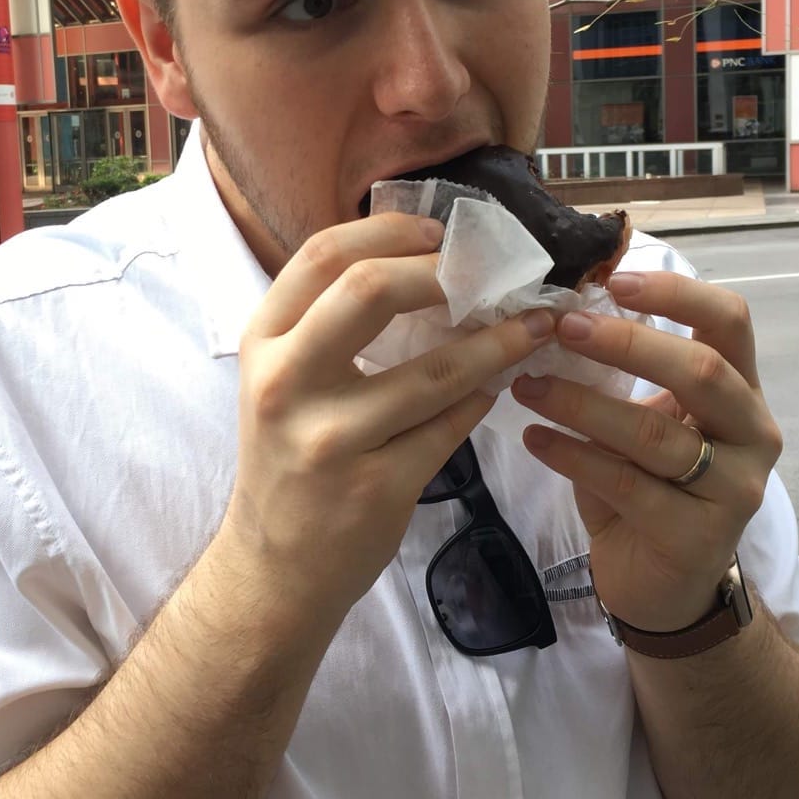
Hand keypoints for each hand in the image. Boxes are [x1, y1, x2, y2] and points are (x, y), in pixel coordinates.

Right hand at [220, 213, 557, 626]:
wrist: (275, 568)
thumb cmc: (289, 457)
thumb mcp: (285, 381)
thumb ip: (330, 324)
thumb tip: (425, 262)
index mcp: (264, 343)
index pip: (323, 256)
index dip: (389, 230)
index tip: (440, 232)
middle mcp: (286, 384)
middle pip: (369, 291)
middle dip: (444, 272)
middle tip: (491, 273)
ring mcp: (330, 439)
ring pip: (434, 370)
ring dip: (497, 341)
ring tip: (534, 324)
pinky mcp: (375, 488)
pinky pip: (449, 428)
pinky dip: (483, 398)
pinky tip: (501, 385)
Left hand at [511, 270, 782, 633]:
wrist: (661, 586)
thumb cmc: (648, 485)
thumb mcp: (645, 419)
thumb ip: (623, 375)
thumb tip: (557, 311)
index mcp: (742, 390)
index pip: (731, 322)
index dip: (677, 294)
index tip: (614, 280)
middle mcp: (751, 434)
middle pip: (701, 372)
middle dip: (626, 344)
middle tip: (562, 327)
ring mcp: (733, 489)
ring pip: (653, 434)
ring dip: (581, 403)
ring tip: (527, 386)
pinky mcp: (697, 536)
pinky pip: (625, 484)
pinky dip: (571, 456)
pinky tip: (534, 439)